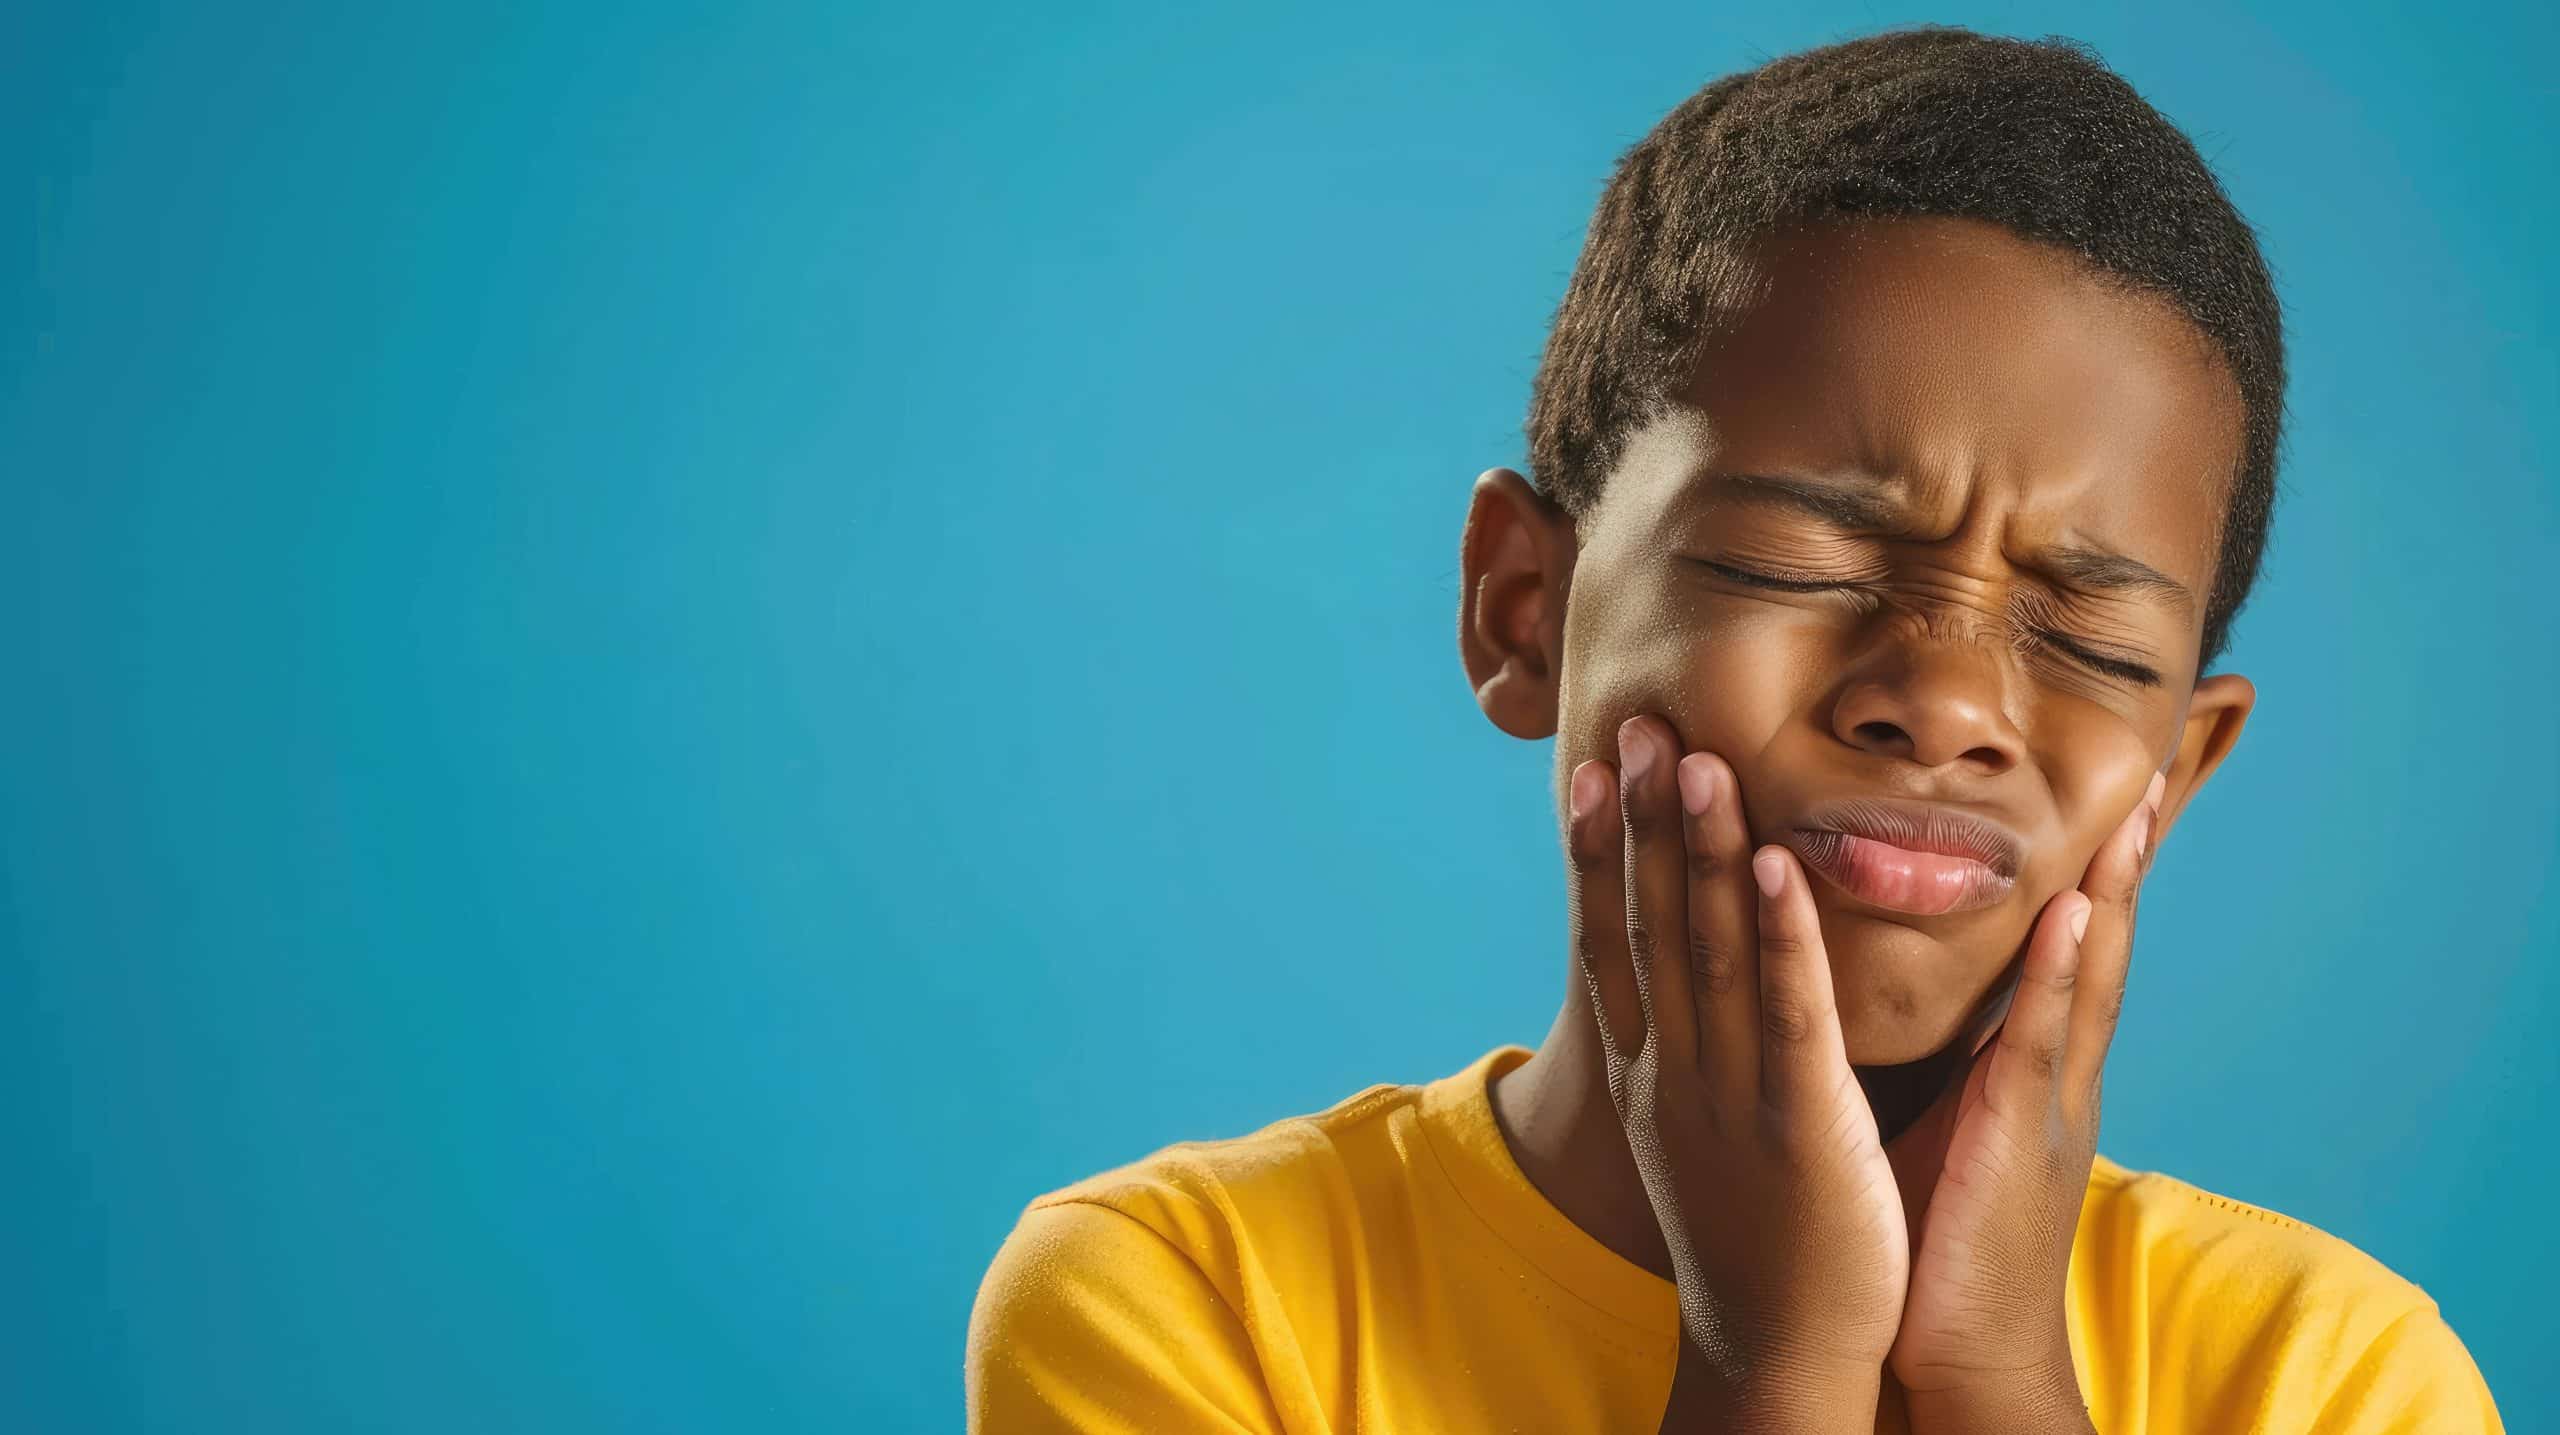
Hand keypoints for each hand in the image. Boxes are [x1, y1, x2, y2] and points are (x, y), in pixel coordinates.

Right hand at [1573, 715, 1904, 1423]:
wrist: (1778, 1354)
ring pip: (1709, 954)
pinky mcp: (1800, 1124)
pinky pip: (1788, 1016)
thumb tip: (1690, 973)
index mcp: (1649, 1072)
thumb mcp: (1695, 1129)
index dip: (1598, 853)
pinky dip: (1780, 937)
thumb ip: (1693, 1046)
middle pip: (1649, 928)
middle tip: (1634, 726)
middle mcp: (1673, 1072)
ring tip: (1696, 759)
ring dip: (1701, 851)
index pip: (1609, 942)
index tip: (1592, 770)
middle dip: (1642, 822)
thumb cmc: (1755, 1235)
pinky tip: (1778, 865)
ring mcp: (1730, 1096)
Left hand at [1883, 769, 2166, 1429]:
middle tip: (2158, 762)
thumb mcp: (1945, 1119)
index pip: (2065, 942)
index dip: (2088, 863)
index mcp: (2028, 1065)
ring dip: (2110, 887)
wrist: (1958, 1352)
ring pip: (2087, 974)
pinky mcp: (2023, 1136)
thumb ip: (1949, 1056)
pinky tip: (2073, 910)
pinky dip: (2062, 971)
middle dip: (2125, 856)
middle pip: (2097, 940)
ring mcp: (2051, 1101)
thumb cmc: (1936, 1237)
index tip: (2112, 784)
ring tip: (2136, 803)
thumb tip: (1917, 991)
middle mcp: (2054, 1071)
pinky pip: (2042, 1039)